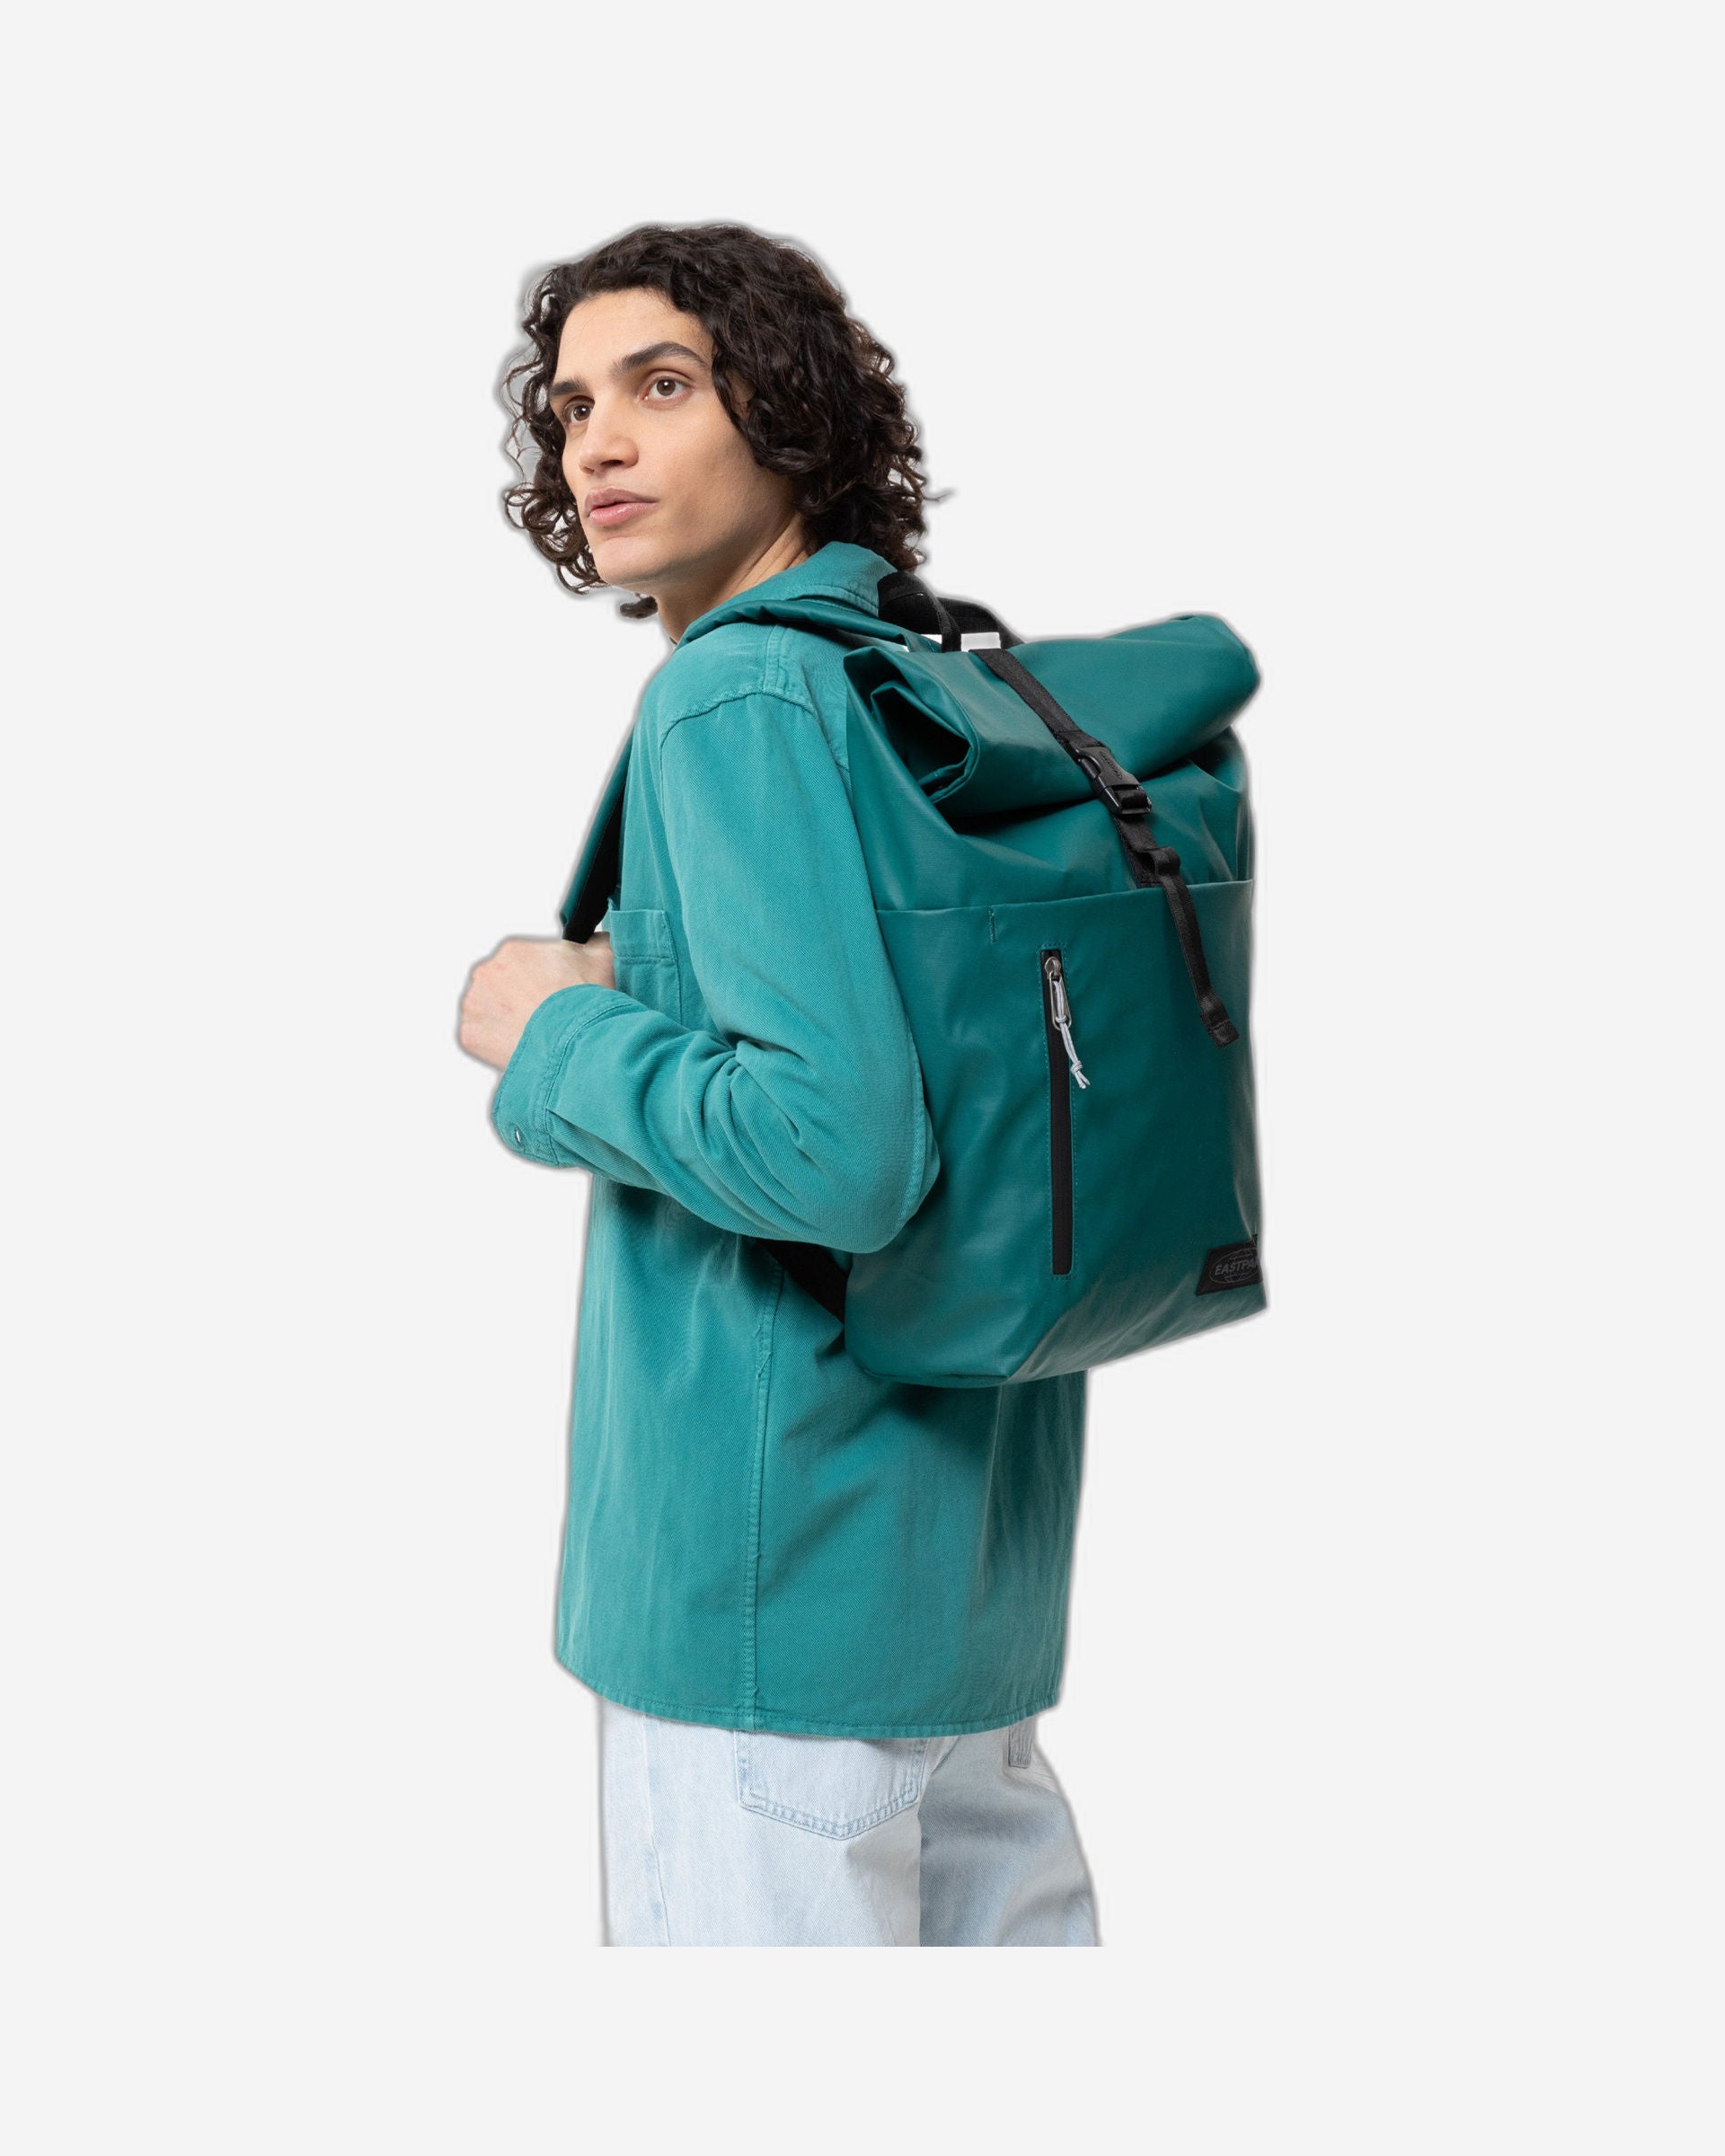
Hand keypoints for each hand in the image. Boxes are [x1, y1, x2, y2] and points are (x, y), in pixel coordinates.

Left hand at [457, 933, 613, 1070]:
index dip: (538, 980)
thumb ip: (594, 940)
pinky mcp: (469, 1035)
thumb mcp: (603, 956)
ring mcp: (473, 1005)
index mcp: (512, 951)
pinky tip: (520, 1045)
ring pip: (487, 1011)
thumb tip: (591, 939)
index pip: (519, 963)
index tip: (551, 994)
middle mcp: (486, 973)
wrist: (576, 1043)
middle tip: (543, 1016)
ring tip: (533, 1033)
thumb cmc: (586, 1002)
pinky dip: (495, 1043)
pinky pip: (479, 1037)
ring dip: (505, 1020)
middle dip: (517, 999)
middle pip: (499, 986)